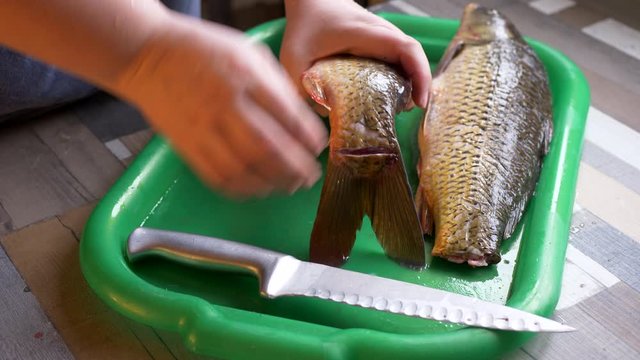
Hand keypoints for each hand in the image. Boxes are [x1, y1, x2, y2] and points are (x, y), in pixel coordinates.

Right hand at [116, 14, 327, 196]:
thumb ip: (275, 85)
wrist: (148, 55)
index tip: (319, 147)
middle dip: (297, 168)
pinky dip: (243, 189)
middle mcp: (226, 103)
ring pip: (245, 168)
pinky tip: (259, 188)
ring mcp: (203, 127)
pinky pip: (218, 176)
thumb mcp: (248, 53)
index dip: (309, 138)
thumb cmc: (203, 51)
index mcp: (246, 75)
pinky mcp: (186, 145)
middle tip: (311, 176)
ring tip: (290, 185)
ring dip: (273, 183)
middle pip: (269, 148)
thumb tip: (301, 121)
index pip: (287, 114)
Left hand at [281, 0, 431, 108]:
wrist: (310, 1)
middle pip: (412, 57)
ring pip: (407, 59)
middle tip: (408, 110)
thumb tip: (324, 116)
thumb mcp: (294, 59)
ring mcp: (381, 37)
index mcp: (364, 33)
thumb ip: (302, 89)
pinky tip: (390, 96)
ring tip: (400, 107)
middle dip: (418, 85)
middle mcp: (379, 33)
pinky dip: (400, 77)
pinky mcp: (377, 43)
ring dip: (410, 82)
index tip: (419, 101)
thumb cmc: (304, 25)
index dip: (419, 74)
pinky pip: (397, 59)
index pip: (405, 48)